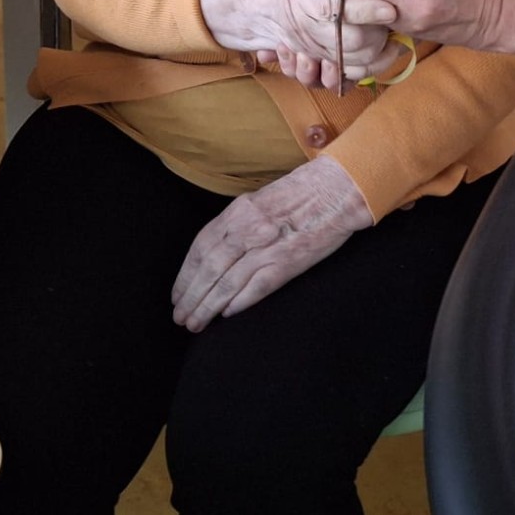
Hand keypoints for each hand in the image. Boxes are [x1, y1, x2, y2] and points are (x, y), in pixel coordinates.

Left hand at [170, 156, 372, 330]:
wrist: (337, 190)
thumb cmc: (301, 194)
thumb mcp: (259, 201)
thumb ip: (237, 224)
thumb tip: (215, 254)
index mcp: (238, 211)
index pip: (200, 247)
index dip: (185, 275)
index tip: (177, 294)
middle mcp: (247, 229)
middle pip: (208, 268)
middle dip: (190, 296)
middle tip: (180, 317)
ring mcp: (267, 246)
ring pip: (226, 283)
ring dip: (207, 306)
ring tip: (196, 323)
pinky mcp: (287, 262)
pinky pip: (256, 287)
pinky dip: (238, 303)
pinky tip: (226, 315)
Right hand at [200, 0, 396, 88]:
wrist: (256, 3)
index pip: (337, 6)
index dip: (365, 9)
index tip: (389, 7)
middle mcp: (308, 26)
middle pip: (350, 39)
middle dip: (377, 30)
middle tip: (392, 13)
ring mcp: (314, 47)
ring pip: (353, 59)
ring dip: (377, 48)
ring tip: (390, 32)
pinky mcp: (319, 59)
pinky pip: (349, 73)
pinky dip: (370, 65)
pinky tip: (384, 49)